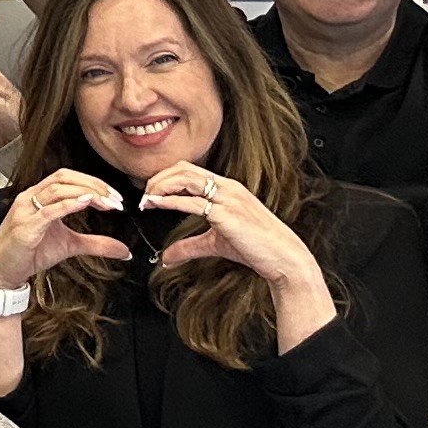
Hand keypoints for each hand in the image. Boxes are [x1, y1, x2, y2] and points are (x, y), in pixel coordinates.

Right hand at [0, 166, 132, 294]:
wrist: (3, 271)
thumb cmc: (29, 254)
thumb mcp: (70, 246)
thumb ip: (96, 244)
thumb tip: (125, 251)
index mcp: (40, 197)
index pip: (68, 178)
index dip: (94, 183)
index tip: (115, 197)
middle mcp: (31, 198)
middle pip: (64, 178)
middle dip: (93, 185)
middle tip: (115, 199)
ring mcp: (26, 211)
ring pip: (57, 189)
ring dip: (86, 193)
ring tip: (106, 203)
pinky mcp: (25, 227)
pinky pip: (48, 211)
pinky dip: (68, 205)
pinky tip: (85, 204)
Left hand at [140, 163, 310, 287]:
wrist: (283, 258)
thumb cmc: (256, 247)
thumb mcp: (215, 243)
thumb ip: (189, 246)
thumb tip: (167, 258)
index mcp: (227, 188)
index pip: (188, 170)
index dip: (165, 178)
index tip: (150, 193)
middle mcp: (228, 187)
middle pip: (183, 169)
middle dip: (158, 179)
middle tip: (143, 196)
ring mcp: (228, 198)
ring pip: (185, 179)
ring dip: (160, 187)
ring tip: (146, 200)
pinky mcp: (227, 214)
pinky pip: (193, 203)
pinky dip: (169, 202)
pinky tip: (156, 205)